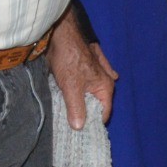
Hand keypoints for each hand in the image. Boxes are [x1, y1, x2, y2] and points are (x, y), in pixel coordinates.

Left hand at [48, 13, 117, 127]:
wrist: (60, 34)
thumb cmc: (69, 59)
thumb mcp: (71, 87)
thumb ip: (76, 108)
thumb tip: (79, 128)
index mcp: (105, 86)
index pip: (104, 112)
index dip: (93, 123)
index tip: (80, 133)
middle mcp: (103, 79)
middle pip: (97, 103)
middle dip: (86, 112)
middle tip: (72, 124)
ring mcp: (95, 71)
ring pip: (91, 93)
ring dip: (81, 101)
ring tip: (70, 112)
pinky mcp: (85, 65)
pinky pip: (89, 80)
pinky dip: (85, 88)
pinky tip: (85, 90)